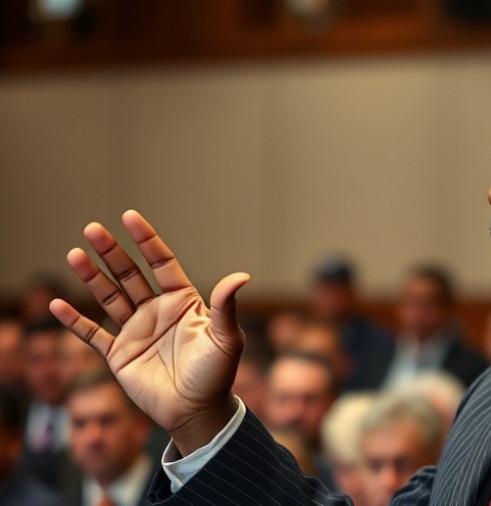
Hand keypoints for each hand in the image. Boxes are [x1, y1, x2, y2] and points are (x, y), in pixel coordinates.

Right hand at [49, 210, 249, 454]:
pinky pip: (93, 334)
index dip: (146, 241)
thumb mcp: (225, 338)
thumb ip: (226, 306)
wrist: (197, 412)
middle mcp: (157, 311)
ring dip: (92, 277)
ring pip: (109, 297)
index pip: (161, 263)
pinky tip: (58, 305)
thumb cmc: (217, 374)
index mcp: (183, 302)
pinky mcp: (120, 354)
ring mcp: (136, 331)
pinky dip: (75, 321)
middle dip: (111, 252)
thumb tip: (242, 276)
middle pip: (129, 274)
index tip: (130, 217)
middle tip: (92, 228)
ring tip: (74, 254)